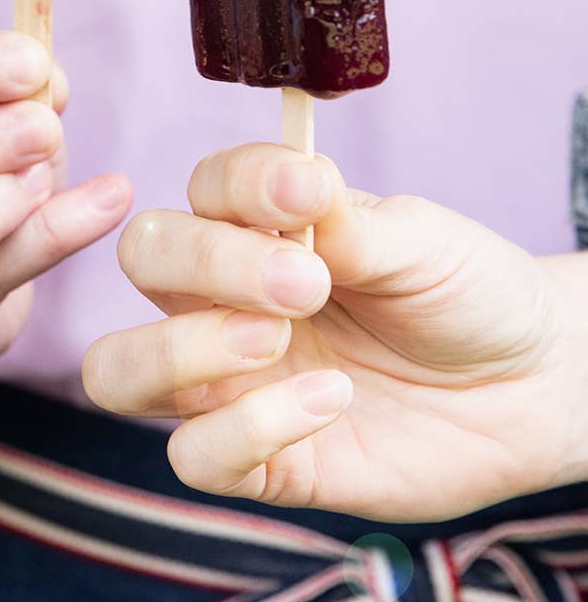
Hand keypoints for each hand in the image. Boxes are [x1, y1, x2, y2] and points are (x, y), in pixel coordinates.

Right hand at [82, 143, 586, 519]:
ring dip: (181, 350)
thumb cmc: (459, 290)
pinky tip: (329, 401)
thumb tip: (292, 186)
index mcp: (253, 227)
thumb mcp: (419, 239)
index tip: (310, 194)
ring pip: (117, 370)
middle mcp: (220, 297)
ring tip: (273, 341)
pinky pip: (195, 455)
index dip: (242, 186)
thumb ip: (346, 216)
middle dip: (207, 263)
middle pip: (141, 259)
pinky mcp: (258, 458)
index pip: (201, 187)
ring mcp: (228, 380)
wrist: (526, 384)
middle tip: (304, 283)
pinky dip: (249, 429)